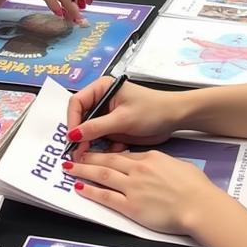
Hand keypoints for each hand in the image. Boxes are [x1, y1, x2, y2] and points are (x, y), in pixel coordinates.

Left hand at [64, 149, 220, 235]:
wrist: (199, 205)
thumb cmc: (195, 187)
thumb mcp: (176, 165)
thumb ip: (159, 163)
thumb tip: (150, 163)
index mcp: (150, 158)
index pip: (123, 154)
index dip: (106, 152)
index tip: (95, 151)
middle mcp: (138, 170)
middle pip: (107, 160)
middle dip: (88, 157)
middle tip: (72, 154)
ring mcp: (133, 188)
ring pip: (102, 175)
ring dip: (82, 171)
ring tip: (68, 168)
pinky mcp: (131, 207)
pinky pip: (106, 197)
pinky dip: (91, 192)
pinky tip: (80, 187)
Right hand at [65, 76, 183, 154]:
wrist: (175, 118)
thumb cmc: (151, 110)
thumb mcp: (122, 119)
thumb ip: (96, 127)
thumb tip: (72, 135)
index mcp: (102, 89)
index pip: (77, 102)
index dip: (72, 120)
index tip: (72, 138)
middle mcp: (102, 101)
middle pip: (81, 119)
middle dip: (80, 136)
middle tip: (79, 153)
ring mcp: (108, 116)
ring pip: (90, 133)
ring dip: (91, 145)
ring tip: (92, 157)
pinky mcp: (115, 129)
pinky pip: (102, 141)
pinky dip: (105, 148)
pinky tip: (114, 151)